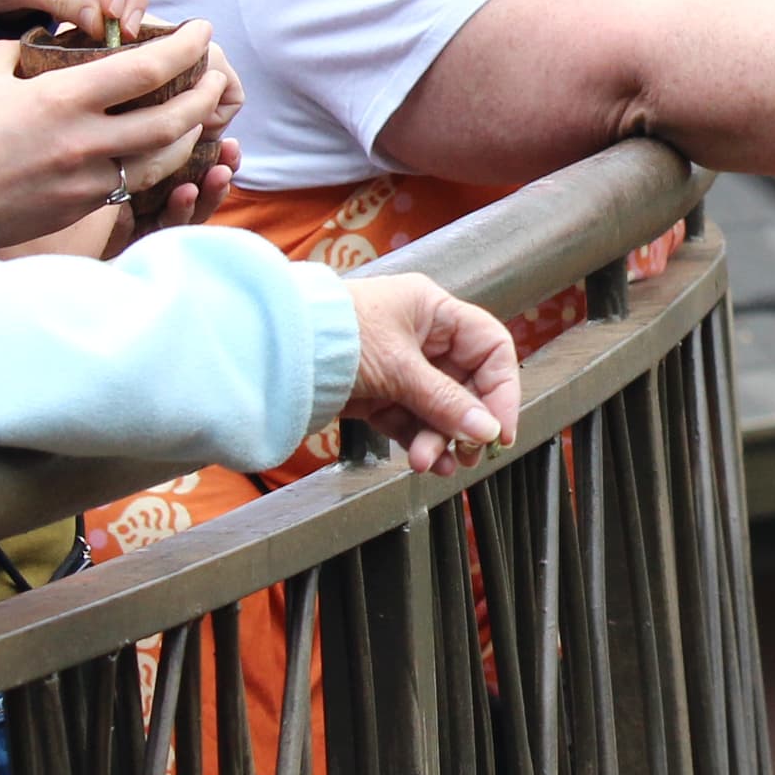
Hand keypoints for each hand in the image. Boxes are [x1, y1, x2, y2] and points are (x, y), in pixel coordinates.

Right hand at [0, 22, 232, 246]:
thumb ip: (23, 49)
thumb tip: (47, 36)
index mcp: (64, 99)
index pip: (146, 69)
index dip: (184, 48)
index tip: (203, 31)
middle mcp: (86, 141)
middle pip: (172, 120)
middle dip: (204, 95)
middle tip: (217, 75)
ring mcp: (87, 181)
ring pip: (163, 159)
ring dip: (190, 134)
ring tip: (199, 113)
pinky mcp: (80, 208)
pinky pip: (133, 183)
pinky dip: (156, 164)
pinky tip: (159, 149)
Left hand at [337, 273, 520, 475]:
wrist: (272, 350)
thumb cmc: (334, 335)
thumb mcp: (397, 367)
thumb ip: (444, 401)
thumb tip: (486, 431)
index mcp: (434, 311)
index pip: (490, 348)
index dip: (502, 389)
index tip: (500, 430)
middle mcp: (423, 337)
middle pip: (466, 384)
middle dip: (467, 422)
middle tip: (469, 454)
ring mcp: (401, 367)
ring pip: (439, 408)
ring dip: (441, 438)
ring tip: (433, 463)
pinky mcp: (379, 394)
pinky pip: (412, 420)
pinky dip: (421, 441)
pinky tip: (428, 462)